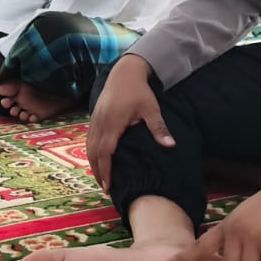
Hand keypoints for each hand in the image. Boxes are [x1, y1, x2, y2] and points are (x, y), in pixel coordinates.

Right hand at [87, 54, 174, 193]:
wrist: (124, 73)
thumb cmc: (139, 91)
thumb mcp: (151, 109)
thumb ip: (159, 128)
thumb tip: (171, 145)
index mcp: (112, 123)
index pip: (105, 152)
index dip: (105, 170)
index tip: (108, 185)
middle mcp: (100, 123)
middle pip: (93, 153)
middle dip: (98, 172)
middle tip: (105, 188)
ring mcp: (95, 120)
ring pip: (89, 147)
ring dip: (93, 163)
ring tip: (101, 178)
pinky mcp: (94, 117)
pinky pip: (89, 139)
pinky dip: (92, 152)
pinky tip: (97, 159)